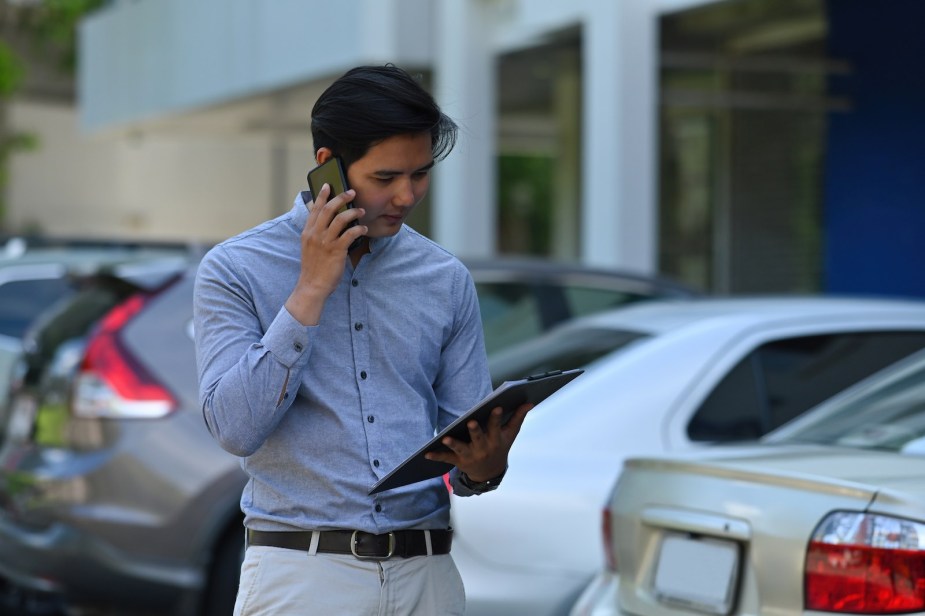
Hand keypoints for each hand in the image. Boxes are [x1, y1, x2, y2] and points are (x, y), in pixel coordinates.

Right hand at [284, 184, 365, 324]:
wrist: (312, 285)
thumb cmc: (314, 267)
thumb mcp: (310, 247)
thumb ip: (316, 234)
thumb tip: (328, 222)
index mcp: (308, 232)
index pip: (315, 209)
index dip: (322, 196)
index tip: (328, 185)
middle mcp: (315, 234)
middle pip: (328, 209)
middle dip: (340, 198)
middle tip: (351, 192)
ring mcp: (325, 242)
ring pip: (341, 219)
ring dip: (353, 212)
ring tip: (361, 211)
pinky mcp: (336, 251)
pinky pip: (350, 234)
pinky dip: (358, 229)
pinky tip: (363, 229)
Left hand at [425, 402, 534, 481]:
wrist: (489, 473)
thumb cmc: (499, 447)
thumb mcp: (510, 434)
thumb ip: (518, 417)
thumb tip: (529, 402)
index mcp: (495, 440)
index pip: (496, 427)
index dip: (496, 418)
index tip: (496, 407)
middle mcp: (483, 449)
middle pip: (478, 438)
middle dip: (475, 431)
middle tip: (471, 422)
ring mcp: (470, 456)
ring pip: (460, 449)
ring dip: (453, 444)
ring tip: (445, 438)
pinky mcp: (458, 461)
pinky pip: (446, 458)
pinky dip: (436, 456)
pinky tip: (426, 454)